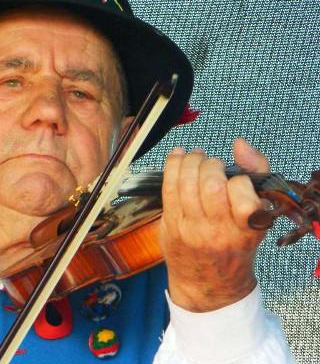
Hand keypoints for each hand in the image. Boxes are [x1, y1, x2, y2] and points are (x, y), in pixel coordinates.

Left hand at [160, 138, 268, 311]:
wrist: (208, 282)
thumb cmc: (234, 242)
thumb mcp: (257, 215)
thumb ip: (257, 175)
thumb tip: (241, 145)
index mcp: (248, 230)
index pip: (244, 196)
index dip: (238, 180)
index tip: (234, 178)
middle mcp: (220, 232)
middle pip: (212, 185)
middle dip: (210, 165)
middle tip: (211, 164)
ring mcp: (193, 229)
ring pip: (187, 184)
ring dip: (190, 162)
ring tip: (195, 158)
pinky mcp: (171, 225)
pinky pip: (168, 188)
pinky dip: (172, 166)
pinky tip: (178, 156)